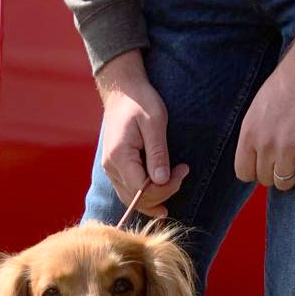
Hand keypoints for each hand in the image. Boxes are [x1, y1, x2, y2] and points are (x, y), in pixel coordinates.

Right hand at [96, 50, 189, 218]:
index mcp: (120, 156)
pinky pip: (129, 193)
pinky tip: (159, 202)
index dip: (164, 188)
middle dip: (163, 192)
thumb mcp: (154, 122)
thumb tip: (162, 180)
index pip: (141, 189)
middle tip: (182, 173)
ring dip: (155, 199)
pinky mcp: (115, 171)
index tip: (183, 170)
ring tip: (175, 185)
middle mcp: (112, 168)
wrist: (122, 92)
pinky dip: (145, 199)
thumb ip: (158, 153)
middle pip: (137, 197)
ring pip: (132, 200)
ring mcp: (111, 171)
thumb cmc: (140, 102)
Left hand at [235, 37, 294, 189]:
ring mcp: (288, 146)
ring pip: (285, 182)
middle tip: (292, 156)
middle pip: (265, 179)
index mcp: (250, 131)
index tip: (270, 162)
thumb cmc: (294, 75)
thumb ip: (258, 130)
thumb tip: (259, 154)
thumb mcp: (262, 103)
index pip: (244, 172)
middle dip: (278, 171)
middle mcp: (265, 142)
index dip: (258, 170)